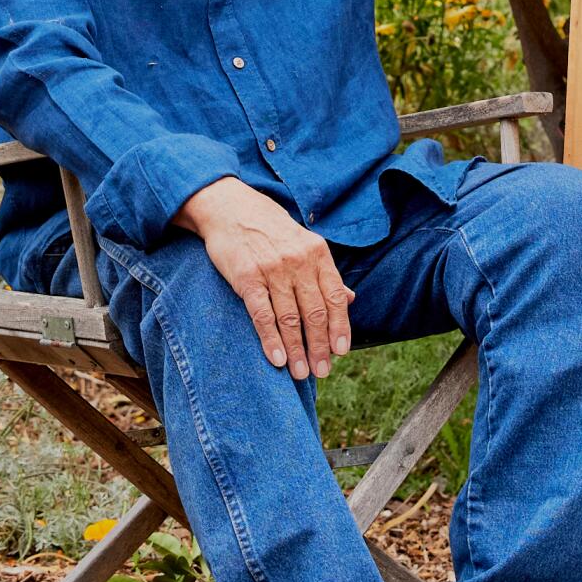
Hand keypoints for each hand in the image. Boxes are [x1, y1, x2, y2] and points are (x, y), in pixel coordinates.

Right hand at [174, 177, 353, 379]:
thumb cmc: (271, 230)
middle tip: (321, 371)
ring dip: (297, 350)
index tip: (341, 351)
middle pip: (315, 313)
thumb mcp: (305, 243)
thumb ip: (326, 273)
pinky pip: (262, 315)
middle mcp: (298, 262)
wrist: (231, 208)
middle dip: (320, 346)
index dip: (340, 327)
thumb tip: (350, 300)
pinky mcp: (247, 278)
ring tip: (300, 372)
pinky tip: (277, 358)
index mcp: (317, 254)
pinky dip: (271, 339)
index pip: (335, 297)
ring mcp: (272, 270)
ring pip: (290, 318)